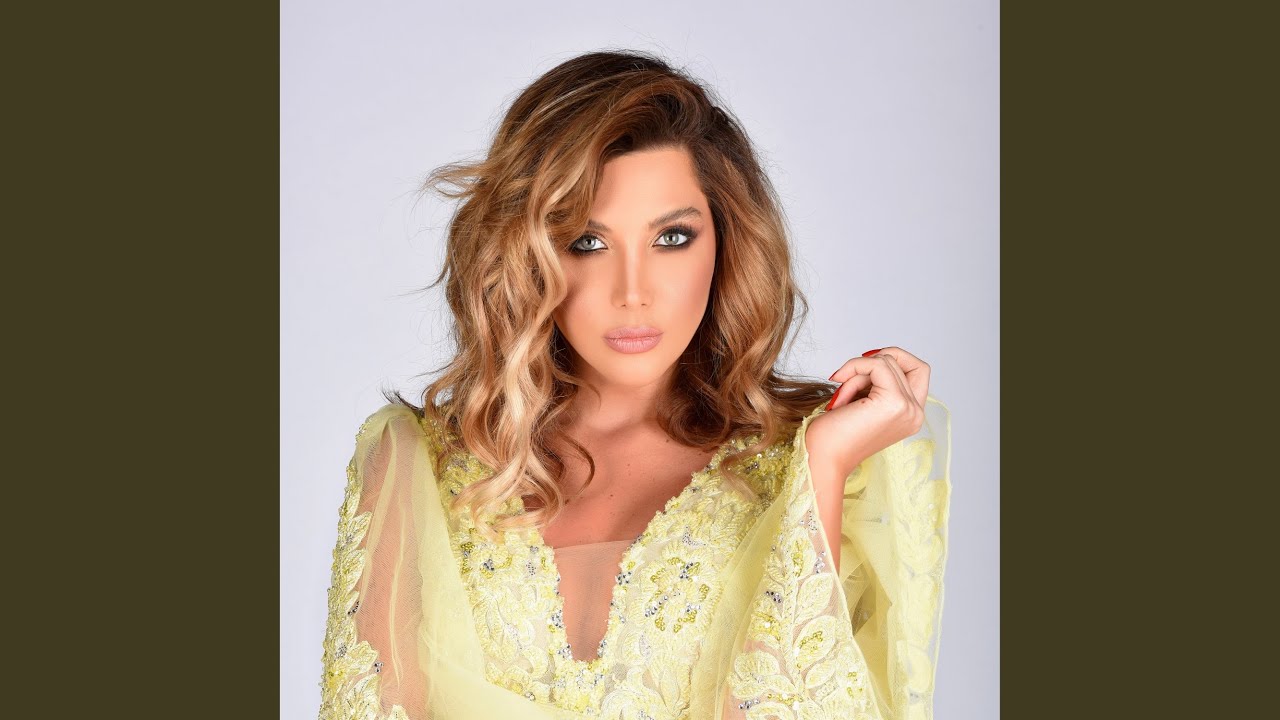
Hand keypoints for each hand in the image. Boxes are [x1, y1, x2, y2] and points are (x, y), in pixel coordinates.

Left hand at [807, 346, 930, 475]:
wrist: (823, 459)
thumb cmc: (834, 434)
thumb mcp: (864, 401)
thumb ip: (878, 383)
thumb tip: (879, 355)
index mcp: (911, 415)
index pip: (918, 369)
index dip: (893, 358)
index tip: (863, 368)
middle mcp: (916, 413)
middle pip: (899, 362)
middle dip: (867, 367)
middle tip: (845, 383)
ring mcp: (909, 409)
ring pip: (885, 362)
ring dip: (856, 373)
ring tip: (842, 398)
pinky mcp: (895, 402)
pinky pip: (877, 364)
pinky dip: (854, 369)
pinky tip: (840, 394)